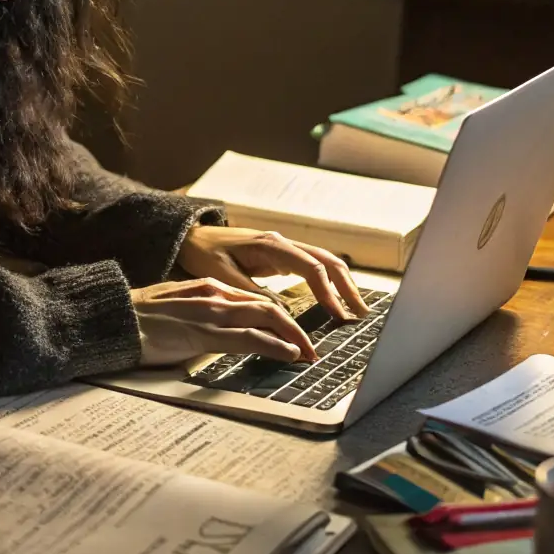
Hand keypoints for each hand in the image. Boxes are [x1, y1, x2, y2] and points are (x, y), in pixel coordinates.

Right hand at [132, 278, 316, 365]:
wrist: (114, 319)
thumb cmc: (140, 320)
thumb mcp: (177, 310)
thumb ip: (201, 316)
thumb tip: (220, 336)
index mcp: (208, 288)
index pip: (254, 300)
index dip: (280, 318)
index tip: (294, 334)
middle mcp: (214, 295)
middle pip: (269, 307)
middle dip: (295, 327)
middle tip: (311, 347)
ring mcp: (211, 312)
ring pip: (267, 319)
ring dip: (293, 338)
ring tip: (308, 354)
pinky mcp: (204, 333)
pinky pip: (249, 338)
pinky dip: (275, 346)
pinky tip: (289, 355)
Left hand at [176, 225, 370, 319]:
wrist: (193, 238)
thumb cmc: (205, 255)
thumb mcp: (224, 277)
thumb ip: (253, 293)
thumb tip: (282, 312)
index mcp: (271, 245)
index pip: (311, 267)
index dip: (327, 292)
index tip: (338, 315)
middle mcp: (283, 242)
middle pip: (327, 260)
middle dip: (346, 286)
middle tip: (360, 314)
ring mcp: (284, 247)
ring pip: (323, 262)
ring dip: (341, 284)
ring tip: (355, 309)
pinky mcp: (281, 255)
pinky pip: (312, 266)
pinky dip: (328, 282)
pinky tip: (335, 300)